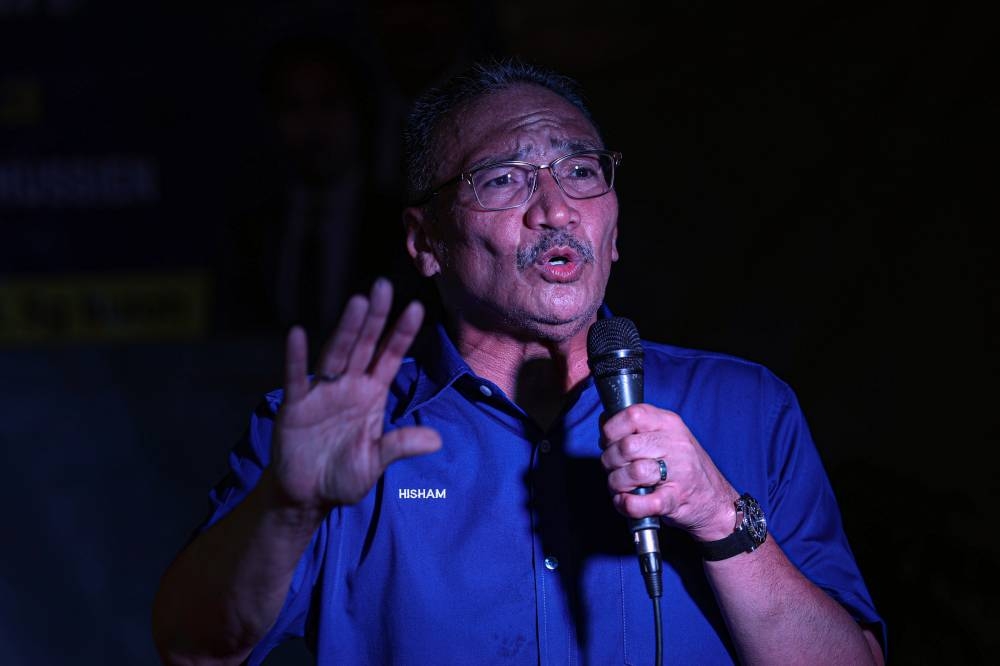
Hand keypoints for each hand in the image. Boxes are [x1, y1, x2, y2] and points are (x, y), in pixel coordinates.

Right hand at [272, 279, 441, 511]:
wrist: (307, 497)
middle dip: (375, 317)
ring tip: (358, 302)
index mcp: (371, 394)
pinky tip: (297, 334)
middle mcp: (348, 386)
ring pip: (336, 354)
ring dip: (346, 329)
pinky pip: (297, 378)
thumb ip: (400, 446)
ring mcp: (322, 392)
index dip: (402, 333)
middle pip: (364, 345)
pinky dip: (296, 358)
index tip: (416, 307)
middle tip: (384, 286)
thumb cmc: (343, 475)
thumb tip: (437, 440)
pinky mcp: (296, 406)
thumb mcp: (376, 462)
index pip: (390, 357)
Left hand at [600, 404, 737, 541]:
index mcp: (670, 424)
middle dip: (610, 461)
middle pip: (627, 446)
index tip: (608, 442)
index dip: (612, 429)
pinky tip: (626, 502)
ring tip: (619, 487)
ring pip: (633, 472)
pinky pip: (643, 502)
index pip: (633, 414)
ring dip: (616, 483)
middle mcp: (676, 444)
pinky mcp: (676, 499)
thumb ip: (638, 429)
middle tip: (612, 469)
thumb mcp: (666, 437)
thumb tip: (604, 422)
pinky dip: (627, 504)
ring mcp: (679, 472)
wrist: (716, 501)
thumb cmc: (684, 468)